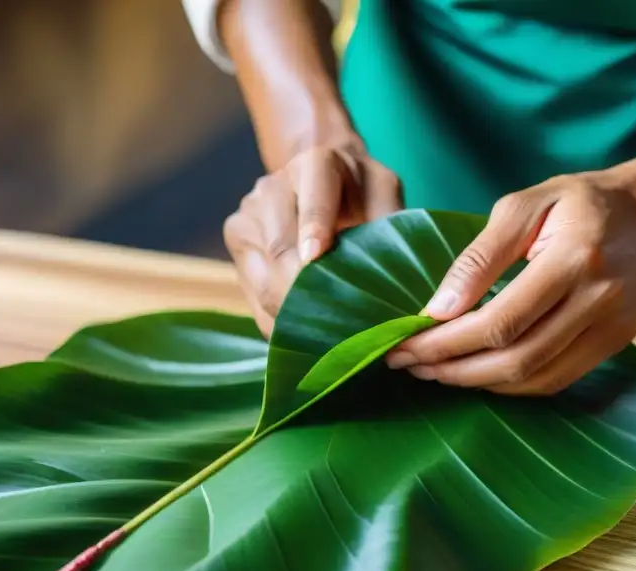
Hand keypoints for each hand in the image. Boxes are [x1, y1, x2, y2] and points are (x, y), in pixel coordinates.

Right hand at [224, 140, 402, 335]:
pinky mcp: (238, 245)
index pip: (314, 196)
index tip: (316, 258)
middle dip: (307, 294)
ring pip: (264, 282)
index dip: (314, 227)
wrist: (321, 180)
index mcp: (316, 165)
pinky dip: (280, 323)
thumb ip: (389, 223)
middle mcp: (272, 188)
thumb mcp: (384, 194)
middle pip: (281, 250)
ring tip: (327, 342)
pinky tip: (305, 338)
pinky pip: (253, 298)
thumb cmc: (360, 193)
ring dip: (294, 317)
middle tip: (343, 330)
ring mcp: (248, 217)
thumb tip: (397, 278)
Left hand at [386, 174, 635, 394]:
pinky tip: (477, 373)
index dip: (446, 342)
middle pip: (516, 358)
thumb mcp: (524, 206)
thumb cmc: (578, 204)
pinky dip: (511, 385)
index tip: (403, 345)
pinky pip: (556, 380)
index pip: (500, 320)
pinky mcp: (616, 345)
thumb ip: (479, 257)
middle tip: (408, 364)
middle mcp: (599, 299)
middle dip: (453, 369)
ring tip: (434, 371)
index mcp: (575, 257)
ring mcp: (613, 328)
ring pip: (535, 378)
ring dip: (477, 383)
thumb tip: (437, 309)